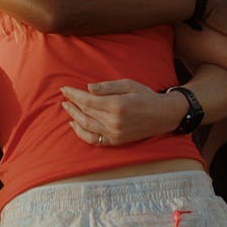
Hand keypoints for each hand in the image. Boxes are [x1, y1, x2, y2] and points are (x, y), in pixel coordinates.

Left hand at [59, 79, 180, 145]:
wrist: (162, 116)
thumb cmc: (145, 96)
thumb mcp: (129, 84)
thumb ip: (107, 86)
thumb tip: (89, 88)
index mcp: (117, 105)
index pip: (87, 100)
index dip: (73, 94)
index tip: (64, 88)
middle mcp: (114, 121)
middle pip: (85, 112)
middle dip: (72, 103)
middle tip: (64, 96)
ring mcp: (114, 133)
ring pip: (86, 126)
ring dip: (73, 116)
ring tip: (67, 107)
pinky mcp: (116, 141)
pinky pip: (93, 140)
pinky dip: (81, 133)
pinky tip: (75, 125)